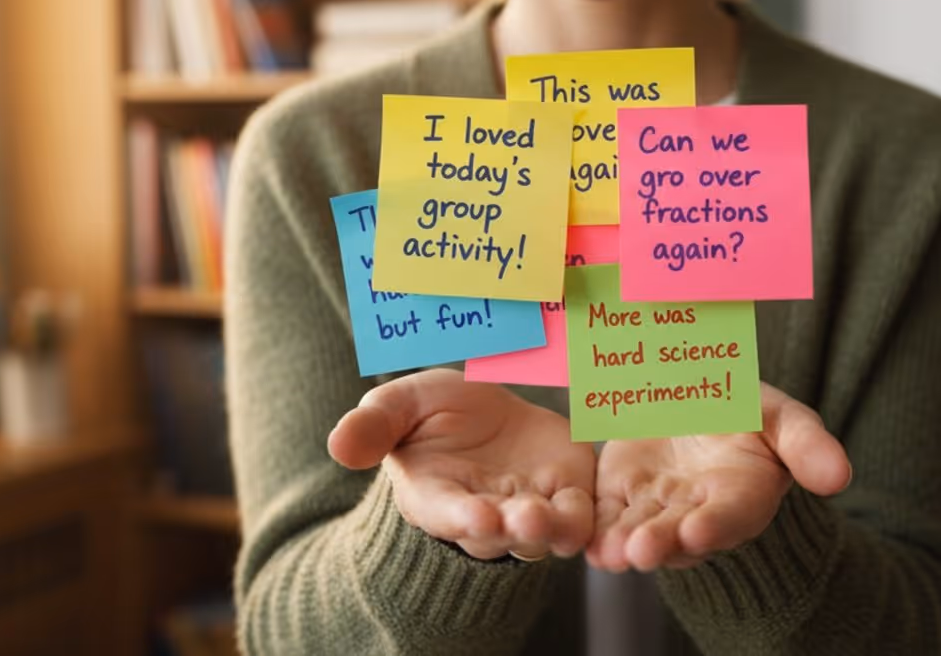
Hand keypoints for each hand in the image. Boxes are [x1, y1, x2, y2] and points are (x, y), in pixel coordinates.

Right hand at [328, 369, 595, 560]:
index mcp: (438, 497)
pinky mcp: (569, 492)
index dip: (462, 518)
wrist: (483, 410)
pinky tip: (603, 501)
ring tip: (562, 512)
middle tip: (528, 516)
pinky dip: (592, 513)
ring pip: (548, 531)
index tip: (476, 516)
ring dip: (557, 527)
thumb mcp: (398, 408)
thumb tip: (338, 446)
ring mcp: (531, 507)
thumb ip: (374, 426)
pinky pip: (584, 512)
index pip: (448, 515)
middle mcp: (486, 513)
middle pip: (503, 532)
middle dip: (516, 527)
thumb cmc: (431, 415)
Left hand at [587, 383, 850, 572]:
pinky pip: (603, 516)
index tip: (699, 531)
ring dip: (621, 545)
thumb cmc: (748, 412)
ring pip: (637, 531)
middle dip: (661, 542)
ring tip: (609, 553)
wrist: (699, 397)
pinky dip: (592, 529)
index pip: (730, 516)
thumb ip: (807, 446)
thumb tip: (841, 477)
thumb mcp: (782, 418)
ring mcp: (655, 506)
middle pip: (678, 533)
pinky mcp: (618, 495)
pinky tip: (579, 538)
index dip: (715, 525)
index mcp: (741, 494)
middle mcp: (697, 511)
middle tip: (642, 550)